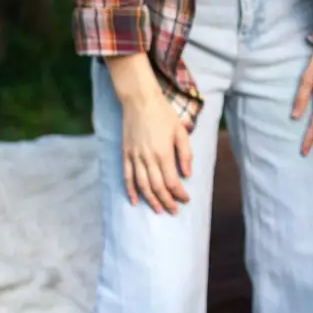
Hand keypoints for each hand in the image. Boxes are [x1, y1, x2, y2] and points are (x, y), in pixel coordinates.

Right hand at [119, 91, 191, 214]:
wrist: (140, 101)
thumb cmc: (163, 115)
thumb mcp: (181, 132)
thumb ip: (185, 154)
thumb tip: (187, 175)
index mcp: (164, 153)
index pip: (172, 181)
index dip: (179, 193)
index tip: (186, 200)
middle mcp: (148, 158)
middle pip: (157, 187)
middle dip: (167, 201)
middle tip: (174, 211)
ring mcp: (134, 157)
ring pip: (142, 185)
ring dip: (150, 200)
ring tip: (159, 210)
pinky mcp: (125, 154)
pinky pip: (126, 176)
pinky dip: (130, 190)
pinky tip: (135, 201)